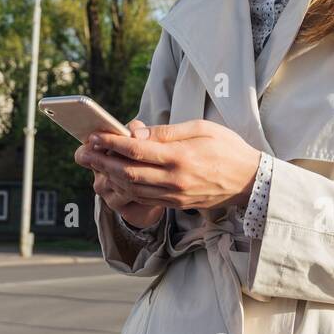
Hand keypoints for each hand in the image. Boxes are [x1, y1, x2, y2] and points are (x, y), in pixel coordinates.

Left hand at [78, 118, 261, 211]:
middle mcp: (174, 180)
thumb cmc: (228, 149)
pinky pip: (143, 198)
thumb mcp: (201, 129)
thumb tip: (136, 131)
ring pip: (131, 189)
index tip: (94, 135)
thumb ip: (166, 132)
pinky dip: (124, 189)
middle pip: (127, 173)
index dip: (111, 143)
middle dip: (100, 162)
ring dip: (108, 177)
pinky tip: (114, 178)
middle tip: (82, 152)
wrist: (251, 181)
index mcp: (180, 157)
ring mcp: (174, 196)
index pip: (136, 150)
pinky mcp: (176, 204)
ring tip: (92, 164)